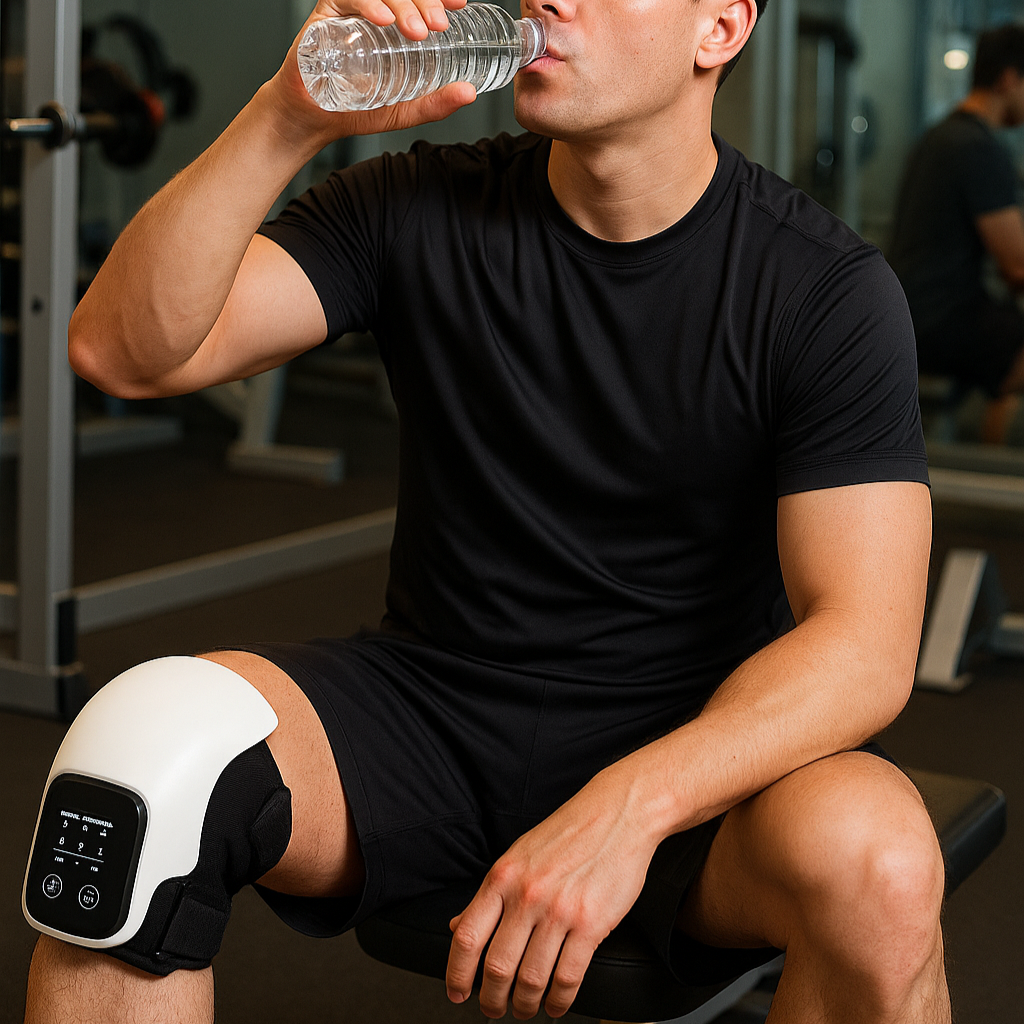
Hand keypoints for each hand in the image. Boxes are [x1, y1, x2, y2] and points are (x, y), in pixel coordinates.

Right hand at [267, 0, 476, 145]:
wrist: (314, 119)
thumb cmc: (355, 108)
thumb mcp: (405, 110)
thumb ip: (436, 103)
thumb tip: (469, 93)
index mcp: (396, 24)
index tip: (458, 4)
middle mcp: (376, 10)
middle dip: (426, 0)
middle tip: (438, 25)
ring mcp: (352, 8)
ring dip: (402, 4)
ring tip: (416, 31)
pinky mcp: (327, 11)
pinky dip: (367, 4)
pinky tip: (381, 19)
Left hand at [446, 768, 664, 1018]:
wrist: (617, 813)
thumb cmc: (568, 833)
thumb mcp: (518, 855)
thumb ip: (490, 894)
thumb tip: (458, 925)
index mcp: (502, 877)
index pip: (467, 936)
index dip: (457, 973)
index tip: (457, 992)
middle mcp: (526, 895)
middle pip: (497, 966)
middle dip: (492, 999)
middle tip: (494, 1009)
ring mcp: (558, 910)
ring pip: (531, 979)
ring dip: (525, 1005)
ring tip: (526, 1009)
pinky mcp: (591, 924)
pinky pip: (568, 977)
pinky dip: (559, 1001)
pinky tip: (557, 1004)